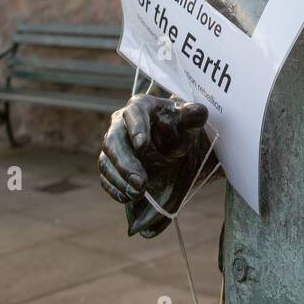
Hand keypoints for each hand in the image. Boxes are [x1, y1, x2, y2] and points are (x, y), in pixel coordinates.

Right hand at [99, 93, 208, 235]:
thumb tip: (198, 112)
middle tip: (140, 182)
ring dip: (120, 179)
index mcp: (140, 106)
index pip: (133, 113)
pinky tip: (127, 197)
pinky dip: (114, 188)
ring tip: (137, 193)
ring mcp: (113, 144)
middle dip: (125, 163)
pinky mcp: (110, 163)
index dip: (136, 128)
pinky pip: (105, 176)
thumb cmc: (179, 127)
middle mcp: (120, 123)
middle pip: (114, 140)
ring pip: (106, 160)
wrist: (172, 141)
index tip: (142, 146)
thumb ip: (194, 116)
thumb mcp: (189, 122)